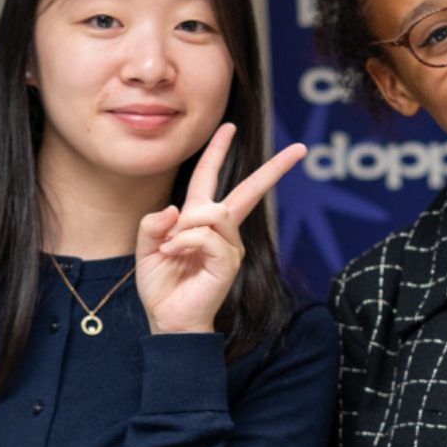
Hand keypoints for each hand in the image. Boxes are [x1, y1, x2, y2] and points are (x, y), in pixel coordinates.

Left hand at [136, 124, 305, 335]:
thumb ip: (153, 224)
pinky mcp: (229, 261)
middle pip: (250, 190)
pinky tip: (174, 254)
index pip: (210, 177)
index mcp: (200, 220)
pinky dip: (183, 242)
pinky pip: (206, 235)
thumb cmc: (162, 286)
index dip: (218, 151)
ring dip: (184, 227)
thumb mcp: (146, 248)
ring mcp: (229, 245)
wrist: (169, 320)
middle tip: (300, 150)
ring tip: (171, 248)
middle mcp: (221, 229)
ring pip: (213, 212)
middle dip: (274, 168)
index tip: (229, 126)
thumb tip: (174, 209)